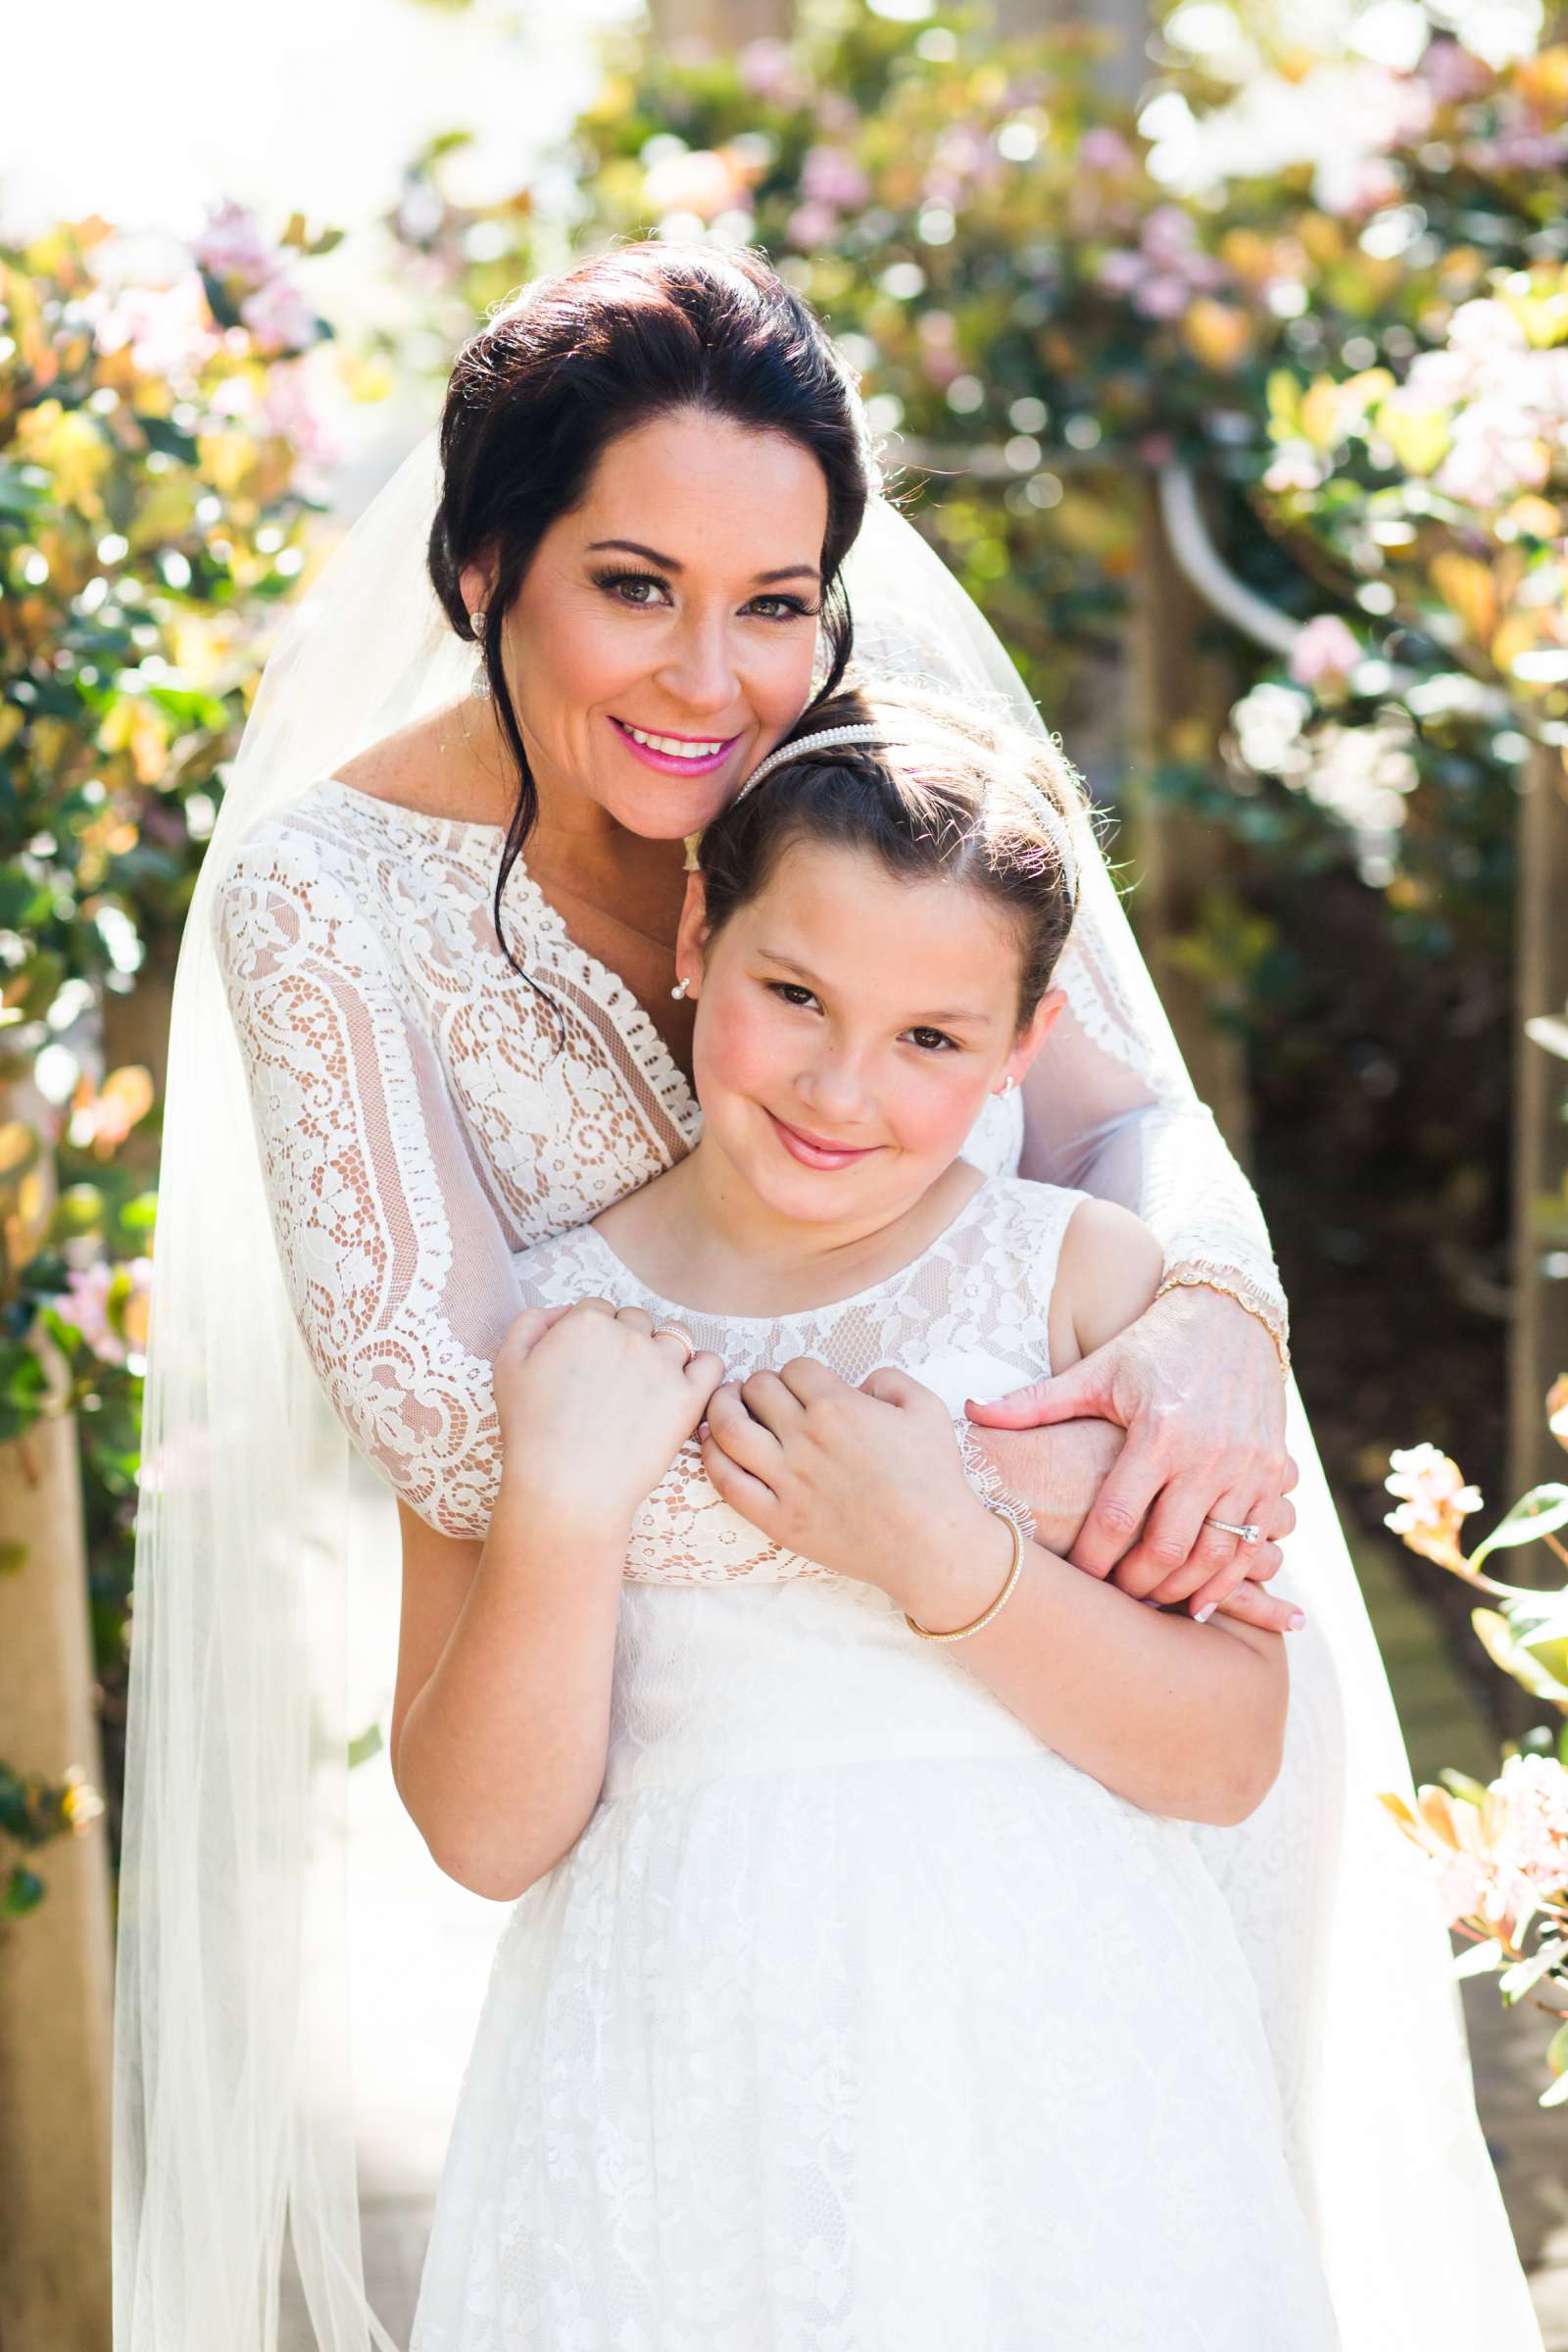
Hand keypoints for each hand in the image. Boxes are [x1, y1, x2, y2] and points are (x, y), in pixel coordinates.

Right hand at [493, 1301, 724, 1529]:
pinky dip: (703, 1369)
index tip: (588, 1365)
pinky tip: (687, 1386)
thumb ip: (530, 1323)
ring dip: (663, 1352)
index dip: (592, 1336)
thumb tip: (561, 1311)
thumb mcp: (508, 1367)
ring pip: (676, 1336)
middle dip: (626, 1342)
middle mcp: (628, 1335)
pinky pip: (712, 1364)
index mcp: (586, 1322)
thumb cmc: (532, 1433)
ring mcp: (662, 1365)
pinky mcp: (688, 1398)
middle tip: (613, 1382)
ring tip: (648, 1385)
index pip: (598, 1310)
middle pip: (636, 1320)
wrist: (565, 1488)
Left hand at [700, 1357, 984, 1603]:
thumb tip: (859, 1381)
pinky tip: (717, 1446)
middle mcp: (805, 1438)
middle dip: (758, 1385)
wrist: (931, 1545)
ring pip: (728, 1428)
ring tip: (726, 1406)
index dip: (796, 1373)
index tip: (800, 1386)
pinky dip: (713, 1457)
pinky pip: (728, 1482)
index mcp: (838, 1407)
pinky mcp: (777, 1518)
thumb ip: (889, 1379)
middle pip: (756, 1389)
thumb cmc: (933, 1477)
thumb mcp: (926, 1408)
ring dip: (721, 1408)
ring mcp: (787, 1480)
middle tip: (762, 1395)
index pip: (794, 1368)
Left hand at [965, 1285, 1302, 1625]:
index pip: (1117, 1517)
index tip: (1075, 1580)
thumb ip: (1035, 1402)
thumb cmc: (1152, 1345)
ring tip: (1153, 1603)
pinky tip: (1202, 1597)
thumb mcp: (1096, 1371)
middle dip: (1136, 1585)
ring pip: (1218, 1554)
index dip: (1092, 1560)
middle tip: (1112, 1601)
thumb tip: (970, 1410)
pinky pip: (1256, 1541)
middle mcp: (1207, 1454)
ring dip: (1184, 1589)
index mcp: (1158, 1432)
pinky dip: (1233, 1576)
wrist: (1231, 1314)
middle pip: (1168, 1548)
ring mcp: (1247, 1466)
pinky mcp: (1274, 1471)